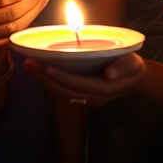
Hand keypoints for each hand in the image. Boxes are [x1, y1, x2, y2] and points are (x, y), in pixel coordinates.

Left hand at [24, 52, 144, 105]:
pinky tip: (38, 72)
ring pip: (62, 93)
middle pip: (66, 91)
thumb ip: (123, 68)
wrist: (134, 78)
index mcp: (105, 89)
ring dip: (44, 82)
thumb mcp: (133, 64)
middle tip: (29, 64)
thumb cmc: (132, 67)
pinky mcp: (82, 95)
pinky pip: (63, 91)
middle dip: (46, 79)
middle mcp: (93, 97)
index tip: (47, 68)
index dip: (63, 78)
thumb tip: (109, 74)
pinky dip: (49, 83)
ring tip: (29, 66)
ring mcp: (86, 98)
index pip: (80, 85)